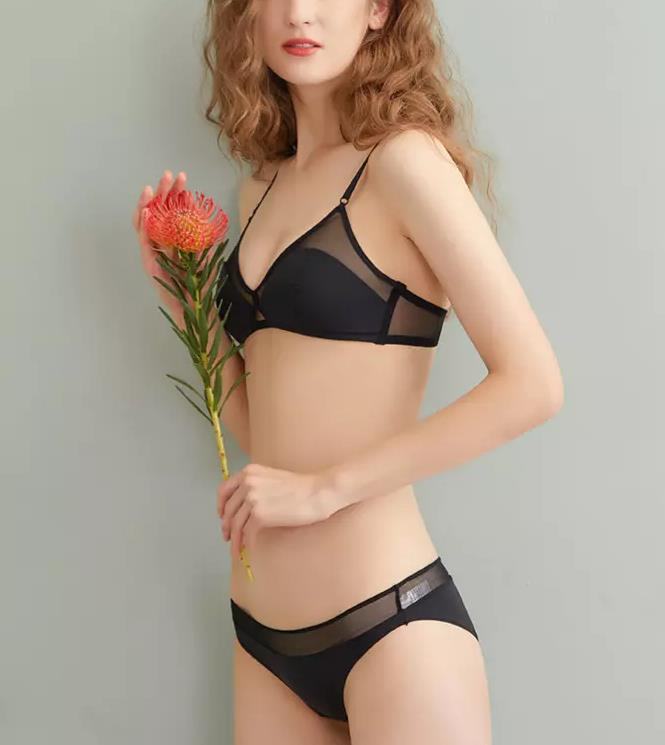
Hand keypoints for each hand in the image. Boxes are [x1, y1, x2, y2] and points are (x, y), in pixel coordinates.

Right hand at [132, 170, 187, 324]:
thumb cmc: (201, 284)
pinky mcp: (150, 264)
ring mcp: (154, 253)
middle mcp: (161, 244)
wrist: (197, 307)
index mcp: (174, 239)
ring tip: (151, 188)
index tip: (182, 178)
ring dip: (147, 204)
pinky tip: (146, 211)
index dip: (176, 194)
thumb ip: (202, 236)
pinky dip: (143, 225)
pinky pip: (144, 241)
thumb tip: (201, 212)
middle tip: (168, 175)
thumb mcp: (206, 254)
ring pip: (146, 224)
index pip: (172, 211)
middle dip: (162, 192)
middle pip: (158, 213)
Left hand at [216, 463, 337, 559]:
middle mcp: (248, 483)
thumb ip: (256, 487)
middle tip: (228, 536)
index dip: (220, 506)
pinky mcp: (260, 515)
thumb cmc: (302, 487)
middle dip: (226, 526)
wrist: (318, 492)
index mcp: (249, 472)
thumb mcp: (273, 479)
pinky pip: (247, 533)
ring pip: (236, 524)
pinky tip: (249, 548)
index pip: (224, 490)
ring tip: (236, 548)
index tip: (222, 516)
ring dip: (235, 539)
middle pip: (228, 510)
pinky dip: (246, 543)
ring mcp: (252, 499)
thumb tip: (244, 508)